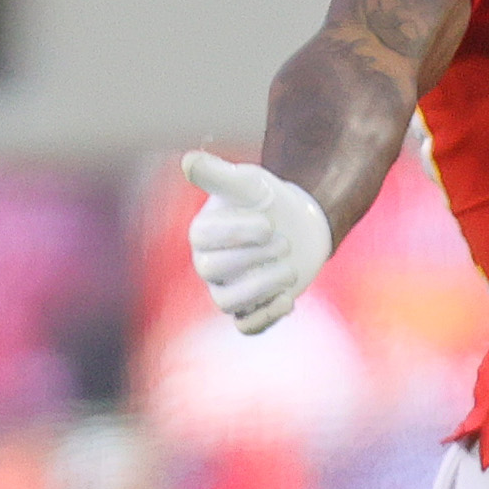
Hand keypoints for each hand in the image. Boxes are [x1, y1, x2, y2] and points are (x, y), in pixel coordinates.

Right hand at [184, 148, 334, 334]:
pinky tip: (288, 299)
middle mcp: (207, 264)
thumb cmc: (268, 202)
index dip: (238, 233)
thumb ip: (219, 174)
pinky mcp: (250, 310)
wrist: (299, 225)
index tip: (268, 223)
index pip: (203, 238)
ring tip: (290, 270)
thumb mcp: (247, 183)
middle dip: (254, 256)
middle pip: (213, 270)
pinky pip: (246, 327)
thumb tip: (189, 161)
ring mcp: (227, 290)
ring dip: (262, 287)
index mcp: (202, 232)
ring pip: (227, 303)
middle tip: (284, 243)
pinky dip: (266, 316)